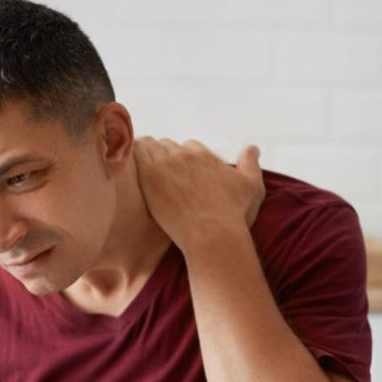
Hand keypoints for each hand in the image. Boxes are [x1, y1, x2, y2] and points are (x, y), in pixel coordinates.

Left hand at [132, 138, 265, 253]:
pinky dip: (132, 156)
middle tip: (162, 175)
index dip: (184, 159)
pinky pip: (135, 154)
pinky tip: (128, 164)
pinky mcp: (149, 177)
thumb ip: (250, 164)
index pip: (188, 147)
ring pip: (150, 147)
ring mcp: (165, 165)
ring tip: (143, 169)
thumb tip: (253, 148)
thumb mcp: (252, 186)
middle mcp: (184, 155)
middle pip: (167, 146)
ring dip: (147, 155)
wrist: (212, 235)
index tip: (182, 174)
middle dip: (165, 157)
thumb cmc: (233, 215)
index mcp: (203, 155)